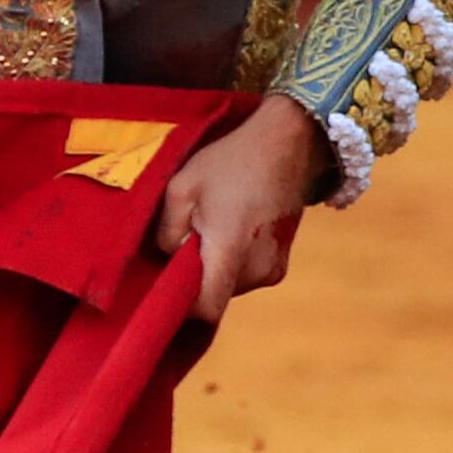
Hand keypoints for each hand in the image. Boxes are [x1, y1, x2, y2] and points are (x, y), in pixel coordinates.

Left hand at [154, 95, 327, 319]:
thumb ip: (167, 231)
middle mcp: (256, 269)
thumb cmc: (230, 161)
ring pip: (231, 286)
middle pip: (216, 295)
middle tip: (191, 239)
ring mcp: (273, 269)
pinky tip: (235, 230)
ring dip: (217, 268)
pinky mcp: (282, 263)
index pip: (206, 308)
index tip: (169, 281)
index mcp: (230, 251)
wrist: (285, 145)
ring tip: (215, 229)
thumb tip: (171, 257)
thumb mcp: (182, 187)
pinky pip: (248, 276)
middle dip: (197, 276)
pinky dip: (235, 263)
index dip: (183, 305)